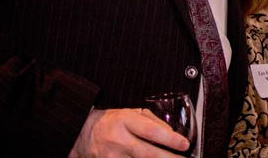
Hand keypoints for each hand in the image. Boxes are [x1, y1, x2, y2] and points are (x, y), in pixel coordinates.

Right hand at [69, 108, 189, 157]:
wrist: (82, 134)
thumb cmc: (111, 121)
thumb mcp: (131, 113)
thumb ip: (152, 121)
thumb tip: (172, 133)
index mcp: (125, 121)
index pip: (151, 131)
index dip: (170, 139)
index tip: (185, 144)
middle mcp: (119, 140)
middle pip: (148, 154)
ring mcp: (112, 157)